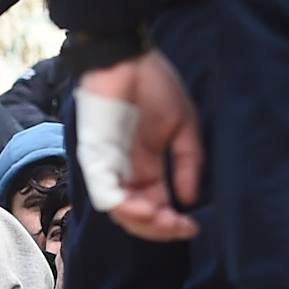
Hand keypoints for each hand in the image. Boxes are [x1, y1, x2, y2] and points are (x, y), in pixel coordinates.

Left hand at [76, 50, 203, 241]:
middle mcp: (125, 172)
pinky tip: (146, 209)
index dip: (172, 223)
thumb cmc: (154, 85)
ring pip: (119, 212)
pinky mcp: (96, 158)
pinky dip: (125, 207)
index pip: (156, 206)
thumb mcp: (183, 127)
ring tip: (163, 220)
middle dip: (159, 229)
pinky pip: (105, 193)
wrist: (128, 58)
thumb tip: (188, 200)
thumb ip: (187, 163)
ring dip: (143, 223)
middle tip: (178, 227)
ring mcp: (109, 166)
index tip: (192, 227)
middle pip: (137, 217)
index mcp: (146, 166)